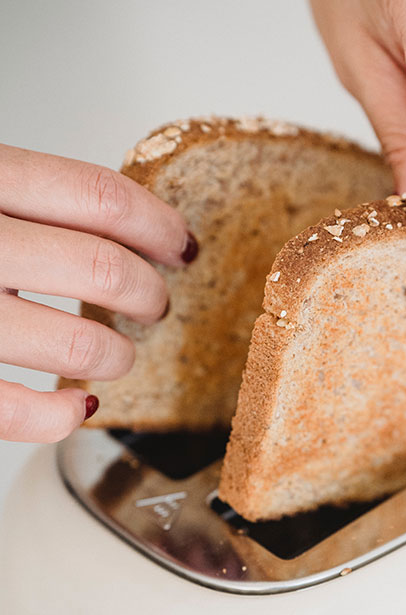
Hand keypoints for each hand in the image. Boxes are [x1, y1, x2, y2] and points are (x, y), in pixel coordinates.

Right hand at [0, 145, 195, 441]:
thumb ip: (22, 196)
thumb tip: (127, 229)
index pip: (99, 198)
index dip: (158, 225)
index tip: (180, 246)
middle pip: (103, 269)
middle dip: (147, 293)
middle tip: (152, 303)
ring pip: (77, 347)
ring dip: (116, 357)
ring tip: (117, 356)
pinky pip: (13, 413)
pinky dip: (60, 419)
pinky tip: (77, 409)